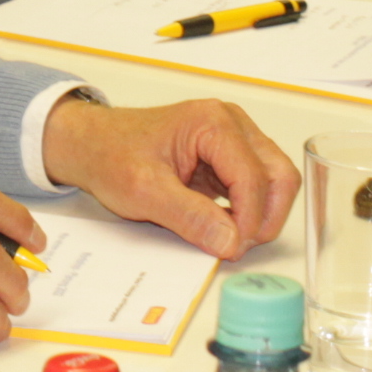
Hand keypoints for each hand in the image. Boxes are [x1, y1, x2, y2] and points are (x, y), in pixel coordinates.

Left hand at [38, 96, 296, 258]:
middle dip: (264, 216)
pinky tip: (221, 225)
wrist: (92, 144)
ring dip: (259, 215)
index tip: (231, 248)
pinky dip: (247, 210)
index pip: (253, 177)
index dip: (248, 219)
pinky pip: (256, 186)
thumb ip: (189, 216)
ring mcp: (234, 138)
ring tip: (227, 237)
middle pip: (278, 176)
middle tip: (236, 246)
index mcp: (213, 122)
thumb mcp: (144, 191)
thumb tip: (231, 242)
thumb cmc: (111, 155)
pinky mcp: (229, 156)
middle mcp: (232, 124)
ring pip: (274, 181)